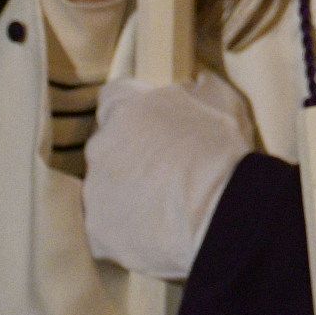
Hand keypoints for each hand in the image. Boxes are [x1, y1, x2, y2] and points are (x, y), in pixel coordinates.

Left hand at [82, 72, 256, 280]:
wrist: (219, 210)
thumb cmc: (221, 148)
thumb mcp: (221, 98)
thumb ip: (197, 86)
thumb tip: (193, 84)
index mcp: (126, 108)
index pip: (114, 96)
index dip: (133, 107)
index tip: (151, 120)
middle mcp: (100, 146)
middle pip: (107, 145)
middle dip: (129, 153)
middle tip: (165, 165)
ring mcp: (95, 191)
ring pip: (106, 187)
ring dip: (127, 191)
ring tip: (165, 203)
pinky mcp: (97, 231)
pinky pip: (108, 227)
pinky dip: (128, 229)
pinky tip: (158, 229)